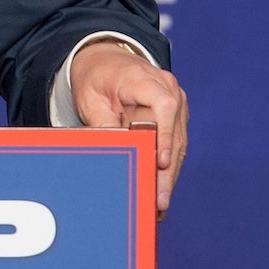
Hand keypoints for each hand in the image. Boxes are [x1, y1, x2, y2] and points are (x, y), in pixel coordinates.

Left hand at [71, 41, 188, 216]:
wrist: (106, 62)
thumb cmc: (97, 78)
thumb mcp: (90, 98)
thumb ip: (102, 123)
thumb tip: (112, 151)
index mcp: (144, 78)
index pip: (163, 105)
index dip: (165, 135)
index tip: (161, 161)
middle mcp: (168, 89)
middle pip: (174, 133)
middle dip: (166, 171)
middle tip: (159, 201)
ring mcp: (176, 104)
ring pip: (178, 145)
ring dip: (169, 177)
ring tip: (159, 206)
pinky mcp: (176, 118)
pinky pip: (175, 146)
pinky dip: (168, 170)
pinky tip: (160, 193)